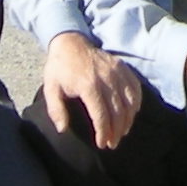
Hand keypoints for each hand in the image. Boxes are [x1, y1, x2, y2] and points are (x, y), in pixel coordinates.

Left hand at [35, 29, 147, 149]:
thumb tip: (62, 129)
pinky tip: (131, 114)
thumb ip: (55, 110)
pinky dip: (136, 103)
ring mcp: (116, 72)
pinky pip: (135, 88)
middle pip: (118, 112)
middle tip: (112, 143)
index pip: (101, 115)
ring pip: (129, 102)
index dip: (103, 132)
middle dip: (116, 131)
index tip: (101, 144)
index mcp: (87, 85)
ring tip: (122, 132)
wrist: (70, 42)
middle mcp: (105, 78)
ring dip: (127, 121)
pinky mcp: (122, 67)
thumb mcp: (50, 88)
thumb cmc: (60, 68)